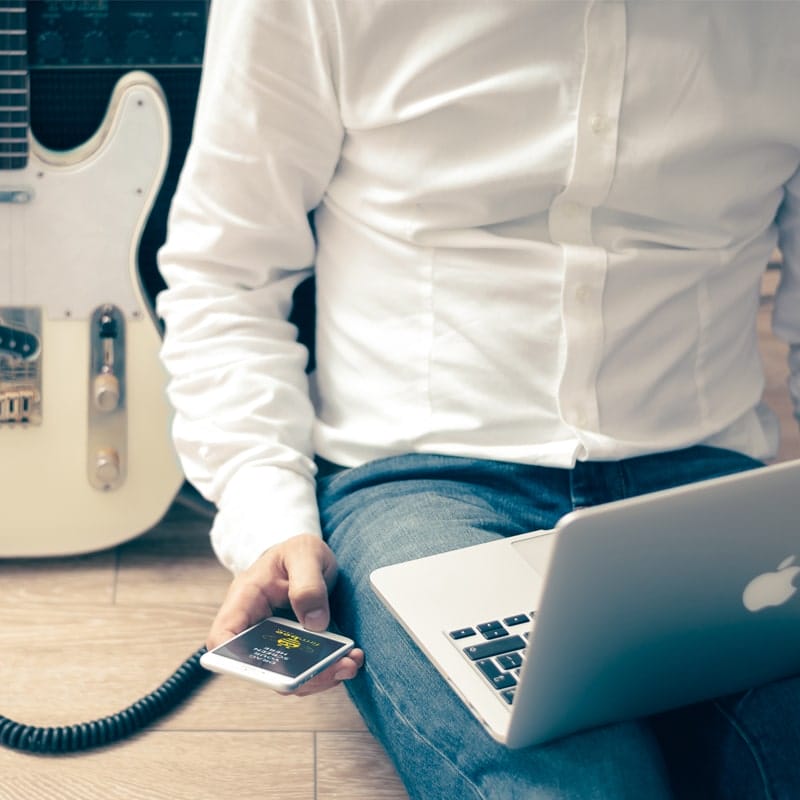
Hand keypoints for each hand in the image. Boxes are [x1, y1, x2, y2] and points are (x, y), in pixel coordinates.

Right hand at [207, 533, 363, 695]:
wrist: (309, 557)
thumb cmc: (297, 552)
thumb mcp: (305, 553)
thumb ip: (308, 583)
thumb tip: (314, 623)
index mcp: (245, 599)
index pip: (223, 637)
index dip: (232, 659)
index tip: (264, 669)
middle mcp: (255, 627)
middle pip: (261, 667)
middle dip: (297, 677)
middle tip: (333, 668)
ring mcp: (276, 643)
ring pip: (288, 675)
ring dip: (320, 677)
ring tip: (350, 663)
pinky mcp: (297, 651)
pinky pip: (307, 671)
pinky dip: (329, 669)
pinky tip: (351, 658)